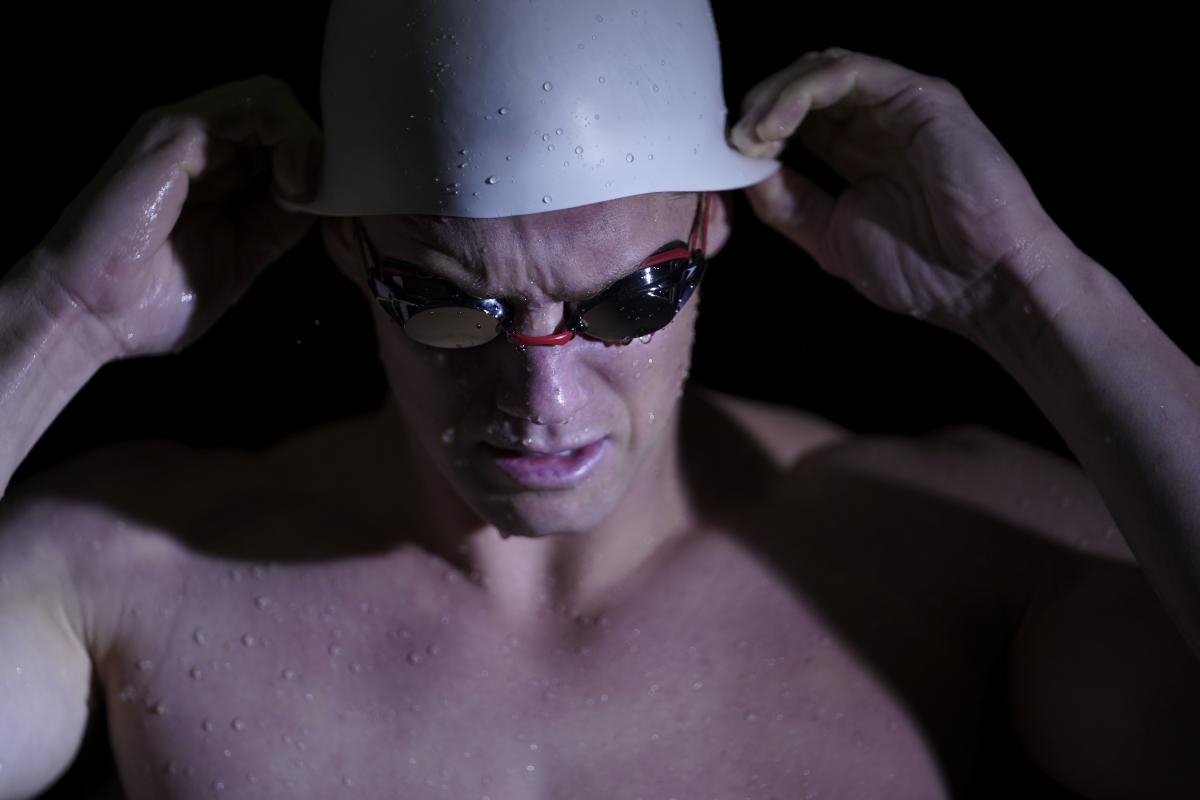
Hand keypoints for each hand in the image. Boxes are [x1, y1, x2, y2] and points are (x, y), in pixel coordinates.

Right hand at [28, 75, 320, 361]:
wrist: (89, 313)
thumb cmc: (153, 298)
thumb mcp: (242, 258)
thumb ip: (277, 225)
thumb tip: (319, 198)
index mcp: (216, 170)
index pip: (283, 138)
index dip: (316, 165)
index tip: (327, 209)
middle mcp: (203, 143)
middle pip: (283, 112)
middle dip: (317, 152)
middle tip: (322, 200)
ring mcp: (189, 132)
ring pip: (274, 100)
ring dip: (307, 145)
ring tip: (302, 195)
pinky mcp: (177, 132)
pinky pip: (255, 107)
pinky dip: (290, 142)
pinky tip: (290, 188)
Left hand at [730, 48, 1061, 331]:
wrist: (983, 284)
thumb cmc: (919, 271)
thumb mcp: (829, 237)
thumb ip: (786, 203)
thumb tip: (744, 171)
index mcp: (857, 153)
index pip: (796, 120)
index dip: (756, 129)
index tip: (727, 156)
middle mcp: (876, 122)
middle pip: (803, 86)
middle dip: (758, 106)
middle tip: (733, 139)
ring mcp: (899, 105)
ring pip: (821, 69)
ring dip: (775, 95)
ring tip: (752, 133)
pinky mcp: (919, 96)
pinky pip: (849, 72)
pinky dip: (804, 91)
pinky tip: (779, 124)